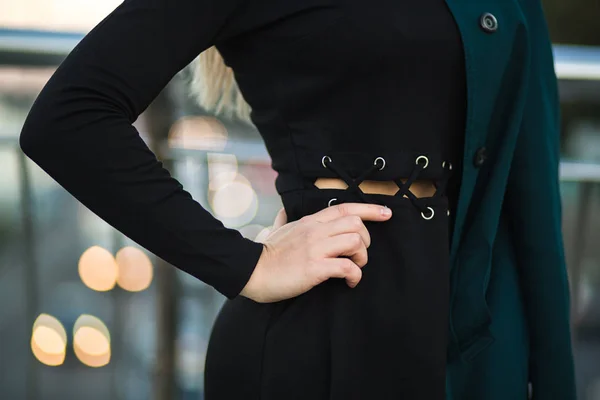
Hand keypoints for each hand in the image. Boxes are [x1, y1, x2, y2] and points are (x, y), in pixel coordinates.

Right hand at [240, 203, 392, 302]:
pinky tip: (350, 282)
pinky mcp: (314, 268)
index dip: (369, 209)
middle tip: (359, 255)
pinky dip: (355, 275)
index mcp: (310, 222)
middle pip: (355, 223)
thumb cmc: (266, 254)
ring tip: (354, 268)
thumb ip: (283, 219)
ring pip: (355, 241)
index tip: (387, 213)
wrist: (251, 271)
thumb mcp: (276, 230)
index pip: (344, 208)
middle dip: (366, 240)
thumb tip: (283, 210)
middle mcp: (315, 231)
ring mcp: (315, 248)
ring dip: (362, 257)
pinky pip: (347, 267)